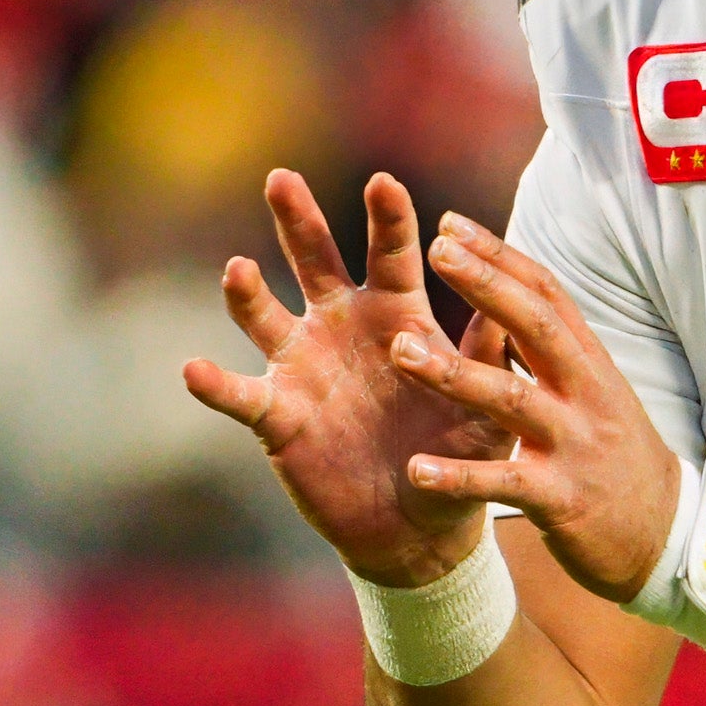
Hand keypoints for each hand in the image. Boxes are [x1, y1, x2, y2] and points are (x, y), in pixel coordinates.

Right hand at [180, 170, 502, 585]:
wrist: (417, 527)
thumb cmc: (458, 457)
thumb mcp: (484, 406)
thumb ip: (489, 355)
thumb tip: (512, 304)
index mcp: (397, 316)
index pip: (392, 255)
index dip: (387, 219)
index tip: (384, 182)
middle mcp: (342, 328)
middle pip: (314, 260)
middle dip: (299, 220)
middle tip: (281, 178)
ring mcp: (304, 367)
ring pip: (265, 316)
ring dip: (248, 294)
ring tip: (238, 270)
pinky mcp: (278, 415)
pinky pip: (240, 396)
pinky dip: (216, 385)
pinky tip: (194, 369)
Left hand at [394, 213, 682, 599]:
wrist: (668, 536)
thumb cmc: (617, 459)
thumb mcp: (596, 394)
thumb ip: (555, 351)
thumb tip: (507, 295)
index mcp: (591, 364)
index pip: (547, 293)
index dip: (500, 257)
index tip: (451, 225)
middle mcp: (587, 395)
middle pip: (537, 327)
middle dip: (486, 285)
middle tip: (437, 251)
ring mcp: (576, 445)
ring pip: (512, 399)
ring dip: (453, 373)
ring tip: (400, 350)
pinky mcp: (562, 499)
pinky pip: (504, 483)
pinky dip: (459, 477)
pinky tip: (416, 470)